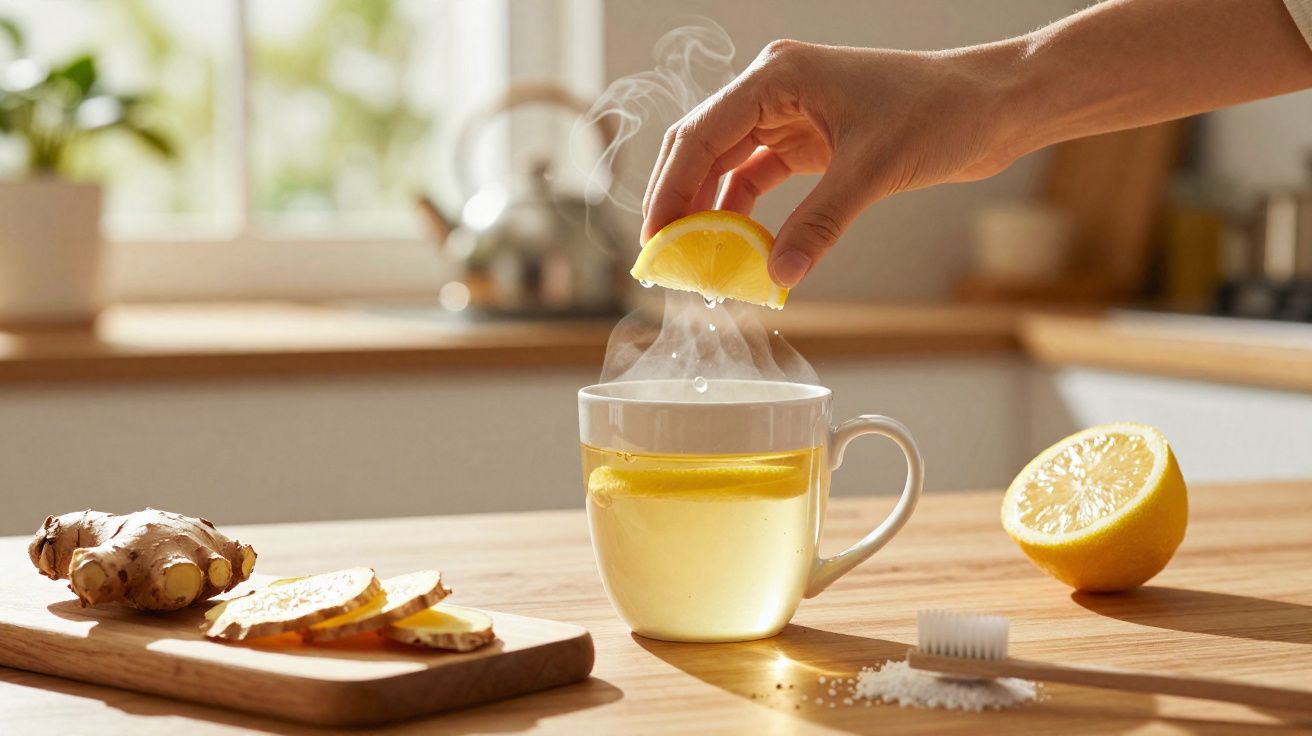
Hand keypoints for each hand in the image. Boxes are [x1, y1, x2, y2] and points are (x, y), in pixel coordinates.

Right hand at [641, 39, 1021, 286]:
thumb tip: (777, 277)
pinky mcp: (811, 141)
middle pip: (703, 149)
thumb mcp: (873, 170)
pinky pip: (759, 179)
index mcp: (778, 75)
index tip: (655, 238)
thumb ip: (820, 224)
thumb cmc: (940, 112)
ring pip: (727, 166)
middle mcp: (775, 89)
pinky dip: (745, 214)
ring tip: (694, 260)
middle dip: (679, 202)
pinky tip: (738, 249)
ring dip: (709, 211)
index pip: (702, 134)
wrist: (992, 106)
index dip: (670, 189)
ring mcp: (791, 114)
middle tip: (663, 257)